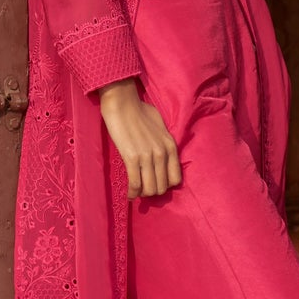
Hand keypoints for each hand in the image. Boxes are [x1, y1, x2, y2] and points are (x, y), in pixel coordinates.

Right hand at [97, 80, 182, 197]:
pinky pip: (135, 184)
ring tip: (135, 192)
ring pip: (150, 189)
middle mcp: (162, 153)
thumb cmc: (139, 110)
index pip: (175, 179)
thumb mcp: (160, 126)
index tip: (155, 184)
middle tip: (143, 189)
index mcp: (170, 146)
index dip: (165, 185)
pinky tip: (128, 195)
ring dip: (142, 194)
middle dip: (152, 191)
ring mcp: (148, 156)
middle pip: (162, 187)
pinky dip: (131, 193)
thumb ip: (163, 141)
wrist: (123, 103)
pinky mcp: (132, 158)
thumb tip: (161, 152)